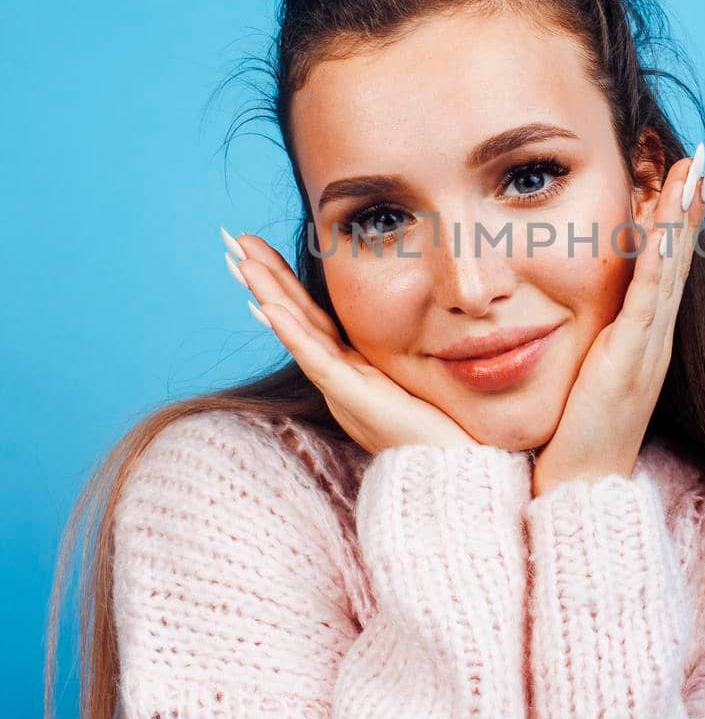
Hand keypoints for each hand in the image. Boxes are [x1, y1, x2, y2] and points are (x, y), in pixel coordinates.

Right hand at [222, 231, 477, 455]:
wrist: (459, 477)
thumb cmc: (447, 432)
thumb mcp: (419, 380)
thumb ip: (406, 355)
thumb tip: (420, 320)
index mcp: (353, 371)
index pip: (311, 317)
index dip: (284, 283)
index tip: (257, 250)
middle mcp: (340, 380)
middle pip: (294, 318)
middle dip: (263, 278)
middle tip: (232, 241)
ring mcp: (344, 391)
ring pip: (298, 334)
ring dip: (267, 295)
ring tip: (240, 261)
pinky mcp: (356, 401)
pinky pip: (319, 363)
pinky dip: (293, 334)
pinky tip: (269, 309)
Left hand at [530, 145, 704, 496]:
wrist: (578, 493)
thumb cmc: (570, 442)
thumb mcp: (578, 379)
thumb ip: (577, 345)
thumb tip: (552, 314)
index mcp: (639, 341)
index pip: (660, 268)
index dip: (673, 223)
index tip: (681, 178)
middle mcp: (652, 338)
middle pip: (678, 258)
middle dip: (691, 206)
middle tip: (704, 157)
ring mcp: (648, 346)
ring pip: (672, 266)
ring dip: (685, 215)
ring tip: (699, 169)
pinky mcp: (633, 356)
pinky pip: (651, 292)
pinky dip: (663, 252)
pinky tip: (667, 218)